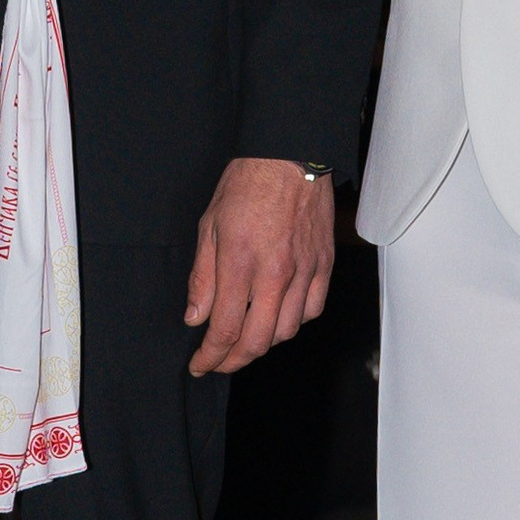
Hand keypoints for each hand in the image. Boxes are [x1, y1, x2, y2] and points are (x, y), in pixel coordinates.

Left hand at [185, 156, 335, 375]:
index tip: (199, 365)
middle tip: (219, 363)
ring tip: (246, 340)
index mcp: (241, 263)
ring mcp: (305, 271)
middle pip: (258, 340)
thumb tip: (195, 318)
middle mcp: (276, 274)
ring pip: (287, 331)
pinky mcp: (324, 264)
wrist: (291, 155)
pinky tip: (279, 317)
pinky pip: (312, 310)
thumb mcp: (209, 226)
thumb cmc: (246, 184)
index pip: (225, 329)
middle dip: (234, 360)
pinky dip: (294, 322)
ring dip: (263, 343)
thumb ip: (202, 277)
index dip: (210, 356)